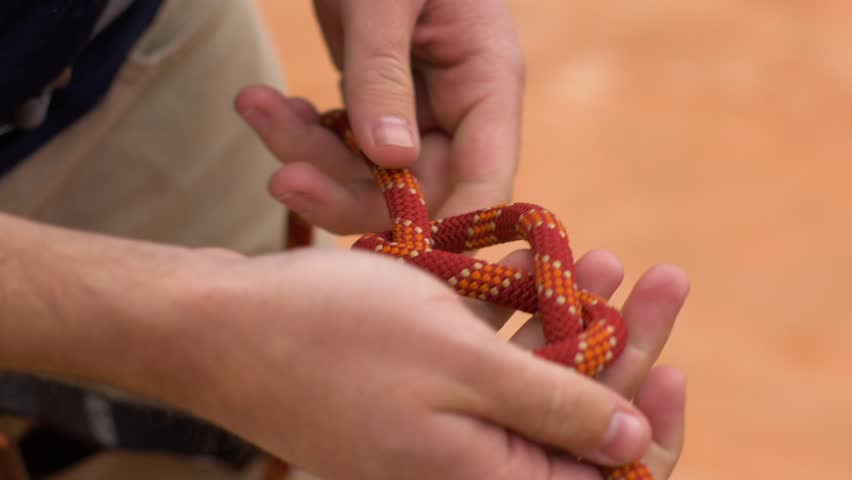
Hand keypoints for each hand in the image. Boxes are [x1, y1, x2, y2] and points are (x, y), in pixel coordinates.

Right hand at [130, 247, 676, 479]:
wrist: (222, 327)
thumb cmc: (335, 339)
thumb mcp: (461, 364)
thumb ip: (555, 410)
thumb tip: (635, 445)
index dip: (655, 430)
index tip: (676, 363)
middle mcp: (467, 473)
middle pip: (578, 428)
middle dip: (629, 354)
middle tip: (664, 281)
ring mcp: (441, 437)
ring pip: (537, 390)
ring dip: (578, 328)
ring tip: (609, 265)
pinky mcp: (418, 400)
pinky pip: (489, 370)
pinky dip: (521, 324)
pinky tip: (540, 270)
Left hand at [236, 0, 523, 232]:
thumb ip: (384, 74)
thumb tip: (390, 158)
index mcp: (490, 82)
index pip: (486, 184)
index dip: (447, 232)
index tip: (386, 255)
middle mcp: (462, 108)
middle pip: (418, 193)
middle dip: (345, 189)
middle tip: (282, 178)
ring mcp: (420, 110)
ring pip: (370, 175)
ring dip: (308, 155)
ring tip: (255, 106)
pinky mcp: (378, 105)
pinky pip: (343, 146)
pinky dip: (301, 132)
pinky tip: (265, 103)